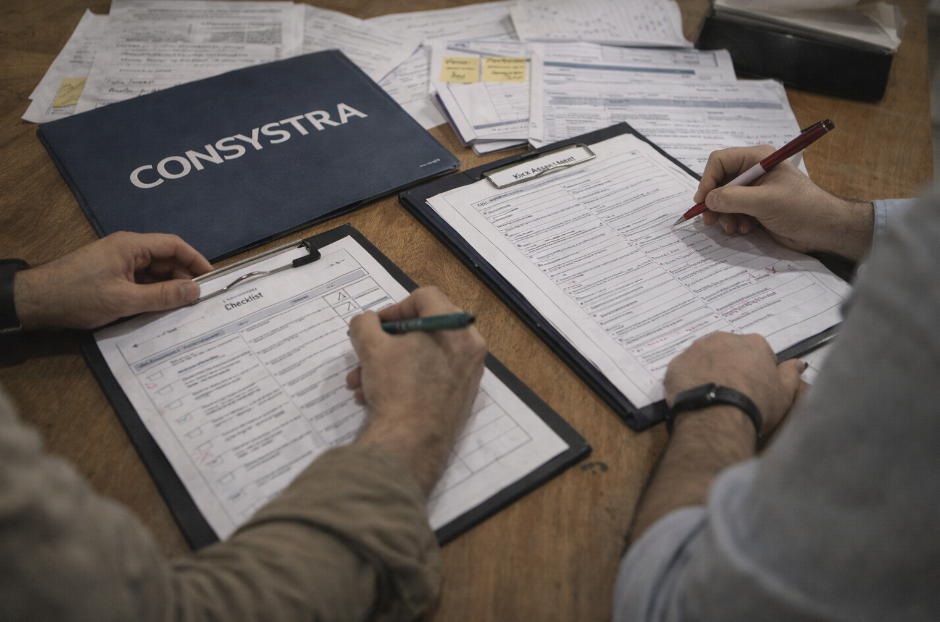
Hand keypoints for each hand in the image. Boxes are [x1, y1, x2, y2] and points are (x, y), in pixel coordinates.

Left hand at [14, 232, 211, 329]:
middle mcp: (128, 250)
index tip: (212, 278)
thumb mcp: (124, 300)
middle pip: (166, 260)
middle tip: (200, 300)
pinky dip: (153, 294)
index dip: (196, 260)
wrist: (36, 303)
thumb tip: (194, 291)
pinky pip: (141, 283)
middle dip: (184, 278)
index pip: (174, 246)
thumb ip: (163, 296)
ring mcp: (119, 263)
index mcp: (132, 246)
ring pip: (155, 273)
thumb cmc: (77, 296)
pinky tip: (160, 310)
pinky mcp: (112, 277)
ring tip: (183, 308)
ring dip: (168, 289)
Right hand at [347, 287, 486, 495]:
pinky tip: (374, 395)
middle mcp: (470, 348)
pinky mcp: (461, 397)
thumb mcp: (370, 347)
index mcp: (455, 327)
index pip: (425, 298)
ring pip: (423, 356)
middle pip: (424, 329)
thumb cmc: (396, 389)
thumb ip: (365, 323)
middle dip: (387, 342)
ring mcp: (468, 374)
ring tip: (360, 381)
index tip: (375, 326)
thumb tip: (367, 322)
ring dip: (388, 364)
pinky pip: (432, 376)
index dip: (395, 307)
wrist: (410, 444)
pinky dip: (405, 379)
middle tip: (366, 351)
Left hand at [664, 332, 803, 435]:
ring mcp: (696, 349)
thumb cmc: (755, 404)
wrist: (716, 418)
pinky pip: (684, 369)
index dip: (757, 370)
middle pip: (729, 351)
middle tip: (732, 390)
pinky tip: (695, 396)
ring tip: (712, 394)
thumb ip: (791, 374)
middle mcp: (723, 339)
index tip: (755, 387)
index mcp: (753, 342)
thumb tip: (798, 363)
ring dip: (708, 370)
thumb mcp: (784, 393)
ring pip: (704, 357)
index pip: (757, 352)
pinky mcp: (676, 364)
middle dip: (731, 366)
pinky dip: (688, 379)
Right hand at [693, 146, 873, 260]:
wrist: (824, 229)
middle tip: (710, 221)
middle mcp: (753, 171)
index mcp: (757, 159)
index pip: (720, 161)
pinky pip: (733, 211)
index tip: (702, 202)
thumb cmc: (801, 208)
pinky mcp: (755, 207)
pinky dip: (734, 221)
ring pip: (723, 200)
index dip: (707, 180)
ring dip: (724, 215)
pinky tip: (745, 229)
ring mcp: (754, 190)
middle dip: (714, 202)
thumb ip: (733, 199)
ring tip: (733, 228)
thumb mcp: (765, 202)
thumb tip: (707, 200)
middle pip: (719, 182)